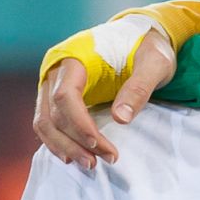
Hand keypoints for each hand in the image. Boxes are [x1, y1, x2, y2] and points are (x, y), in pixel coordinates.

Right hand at [33, 33, 176, 169]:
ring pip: (44, 121)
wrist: (140, 36)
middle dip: (74, 141)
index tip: (99, 144)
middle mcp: (56, 70)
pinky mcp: (57, 95)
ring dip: (63, 146)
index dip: (79, 124)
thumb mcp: (155, 63)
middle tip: (99, 162)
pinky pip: (48, 122)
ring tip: (88, 164)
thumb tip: (121, 118)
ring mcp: (52, 83)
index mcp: (74, 57)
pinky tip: (75, 155)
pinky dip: (59, 140)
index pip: (65, 95)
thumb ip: (140, 87)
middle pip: (51, 113)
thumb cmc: (147, 47)